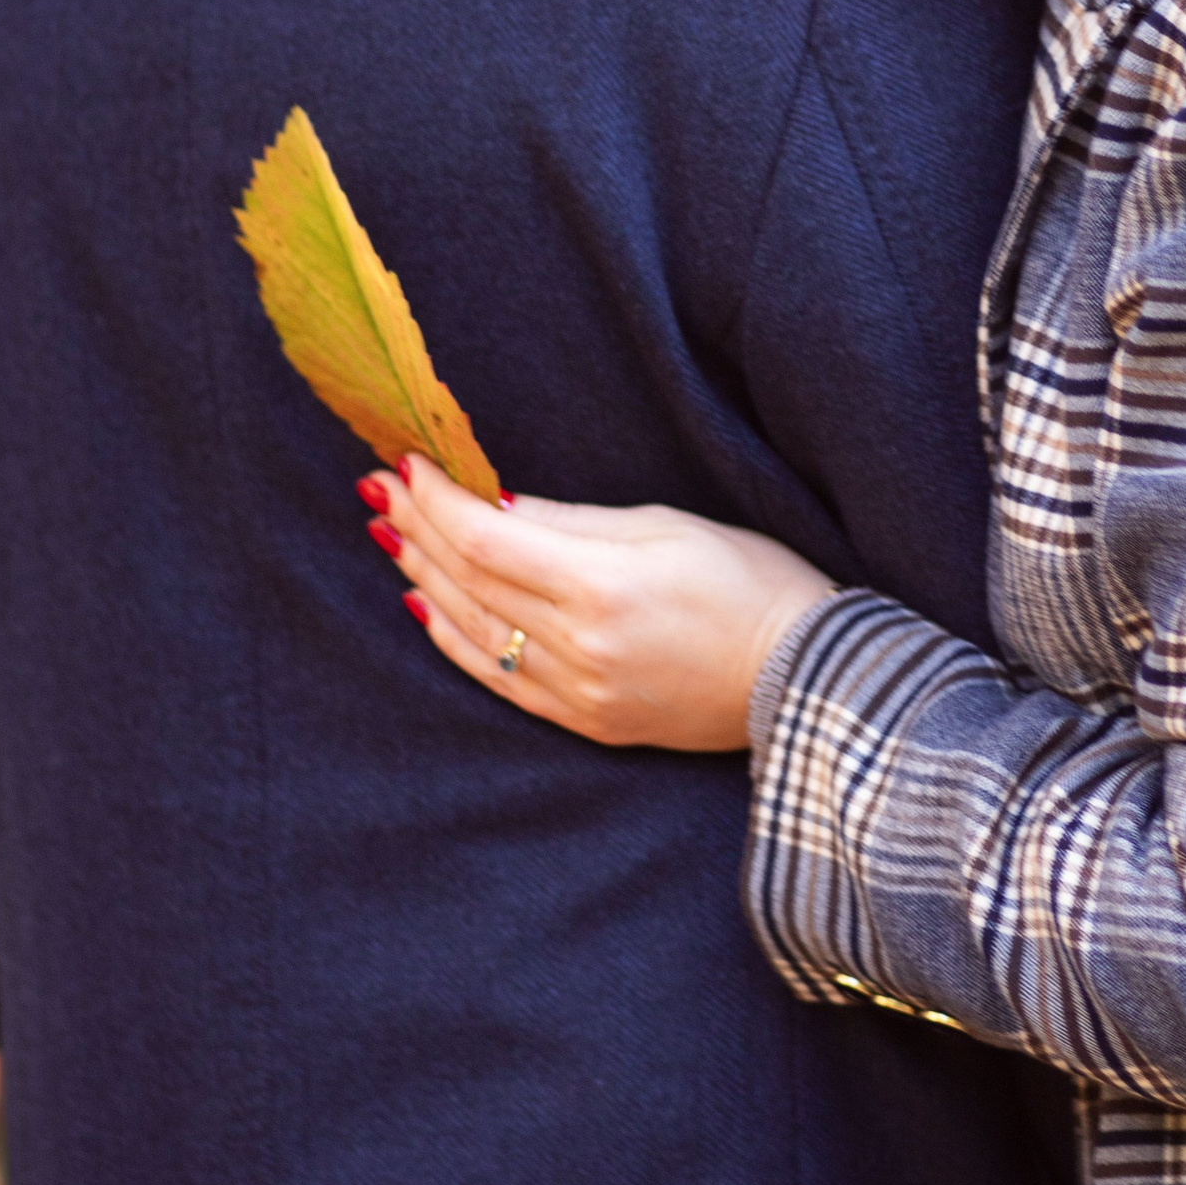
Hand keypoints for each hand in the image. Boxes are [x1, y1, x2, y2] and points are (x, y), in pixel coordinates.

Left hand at [370, 461, 834, 751]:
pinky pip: (497, 679)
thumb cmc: (752, 582)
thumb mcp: (666, 526)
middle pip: (469, 581)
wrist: (805, 677)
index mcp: (602, 587)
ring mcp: (578, 692)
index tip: (408, 463)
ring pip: (471, 630)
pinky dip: (453, 639)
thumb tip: (495, 502)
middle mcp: (579, 647)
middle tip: (380, 488)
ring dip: (425, 577)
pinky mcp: (585, 721)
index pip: (487, 537)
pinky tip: (427, 605)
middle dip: (418, 529)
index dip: (437, 500)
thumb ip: (572, 520)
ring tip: (393, 535)